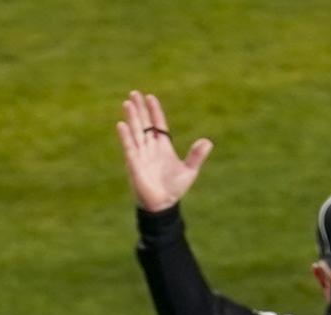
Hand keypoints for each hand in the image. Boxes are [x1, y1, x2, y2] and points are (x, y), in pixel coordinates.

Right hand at [117, 91, 209, 211]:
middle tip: (135, 93)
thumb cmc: (174, 188)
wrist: (163, 205)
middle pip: (144, 123)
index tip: (150, 97)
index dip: (154, 111)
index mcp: (163, 146)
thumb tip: (208, 142)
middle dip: (140, 109)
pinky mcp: (134, 163)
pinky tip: (122, 124)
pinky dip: (126, 136)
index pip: (158, 123)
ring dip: (132, 117)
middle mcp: (150, 147)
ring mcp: (141, 154)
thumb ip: (196, 156)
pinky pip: (129, 147)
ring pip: (136, 131)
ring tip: (128, 102)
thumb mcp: (189, 171)